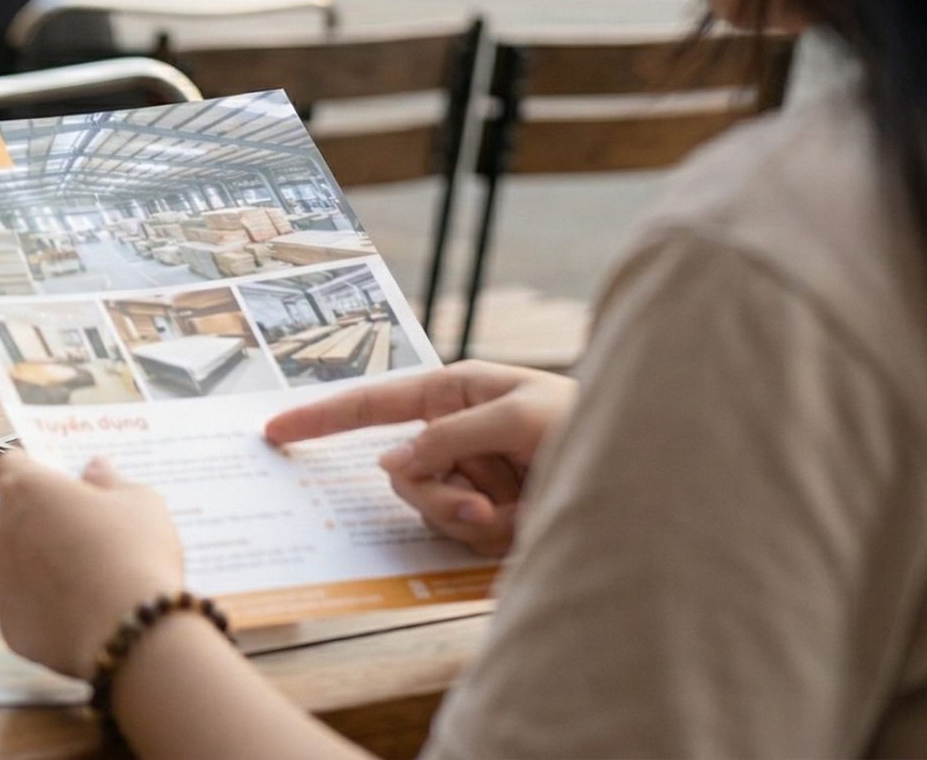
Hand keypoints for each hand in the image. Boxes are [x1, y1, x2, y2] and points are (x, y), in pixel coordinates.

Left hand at [0, 451, 184, 677]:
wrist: (130, 632)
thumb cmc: (134, 552)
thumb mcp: (139, 503)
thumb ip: (109, 481)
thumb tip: (94, 468)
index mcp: (26, 490)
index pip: (9, 465)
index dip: (30, 471)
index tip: (51, 482)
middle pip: (11, 519)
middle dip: (39, 523)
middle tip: (82, 538)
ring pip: (14, 567)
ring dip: (38, 569)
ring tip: (85, 584)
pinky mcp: (8, 628)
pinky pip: (24, 611)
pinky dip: (44, 611)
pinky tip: (79, 618)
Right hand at [264, 360, 576, 556]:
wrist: (652, 477)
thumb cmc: (590, 425)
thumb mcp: (519, 416)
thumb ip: (449, 435)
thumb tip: (394, 464)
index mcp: (458, 392)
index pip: (376, 402)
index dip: (323, 417)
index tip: (274, 430)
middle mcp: (457, 434)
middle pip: (404, 473)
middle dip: (440, 496)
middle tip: (486, 510)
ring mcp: (473, 477)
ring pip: (430, 509)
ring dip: (474, 520)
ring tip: (521, 514)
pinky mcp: (491, 514)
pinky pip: (462, 534)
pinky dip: (497, 534)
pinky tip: (533, 521)